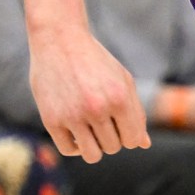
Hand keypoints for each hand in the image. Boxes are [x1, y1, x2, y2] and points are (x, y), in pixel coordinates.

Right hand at [30, 28, 148, 161]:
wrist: (59, 39)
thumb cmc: (95, 61)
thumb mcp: (122, 80)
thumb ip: (136, 113)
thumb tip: (144, 144)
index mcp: (120, 98)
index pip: (132, 140)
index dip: (128, 135)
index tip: (118, 122)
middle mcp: (97, 108)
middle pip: (112, 147)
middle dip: (110, 137)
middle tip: (100, 117)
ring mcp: (72, 115)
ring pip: (92, 155)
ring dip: (93, 145)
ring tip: (89, 127)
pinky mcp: (51, 119)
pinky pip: (68, 150)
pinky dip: (74, 145)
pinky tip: (74, 129)